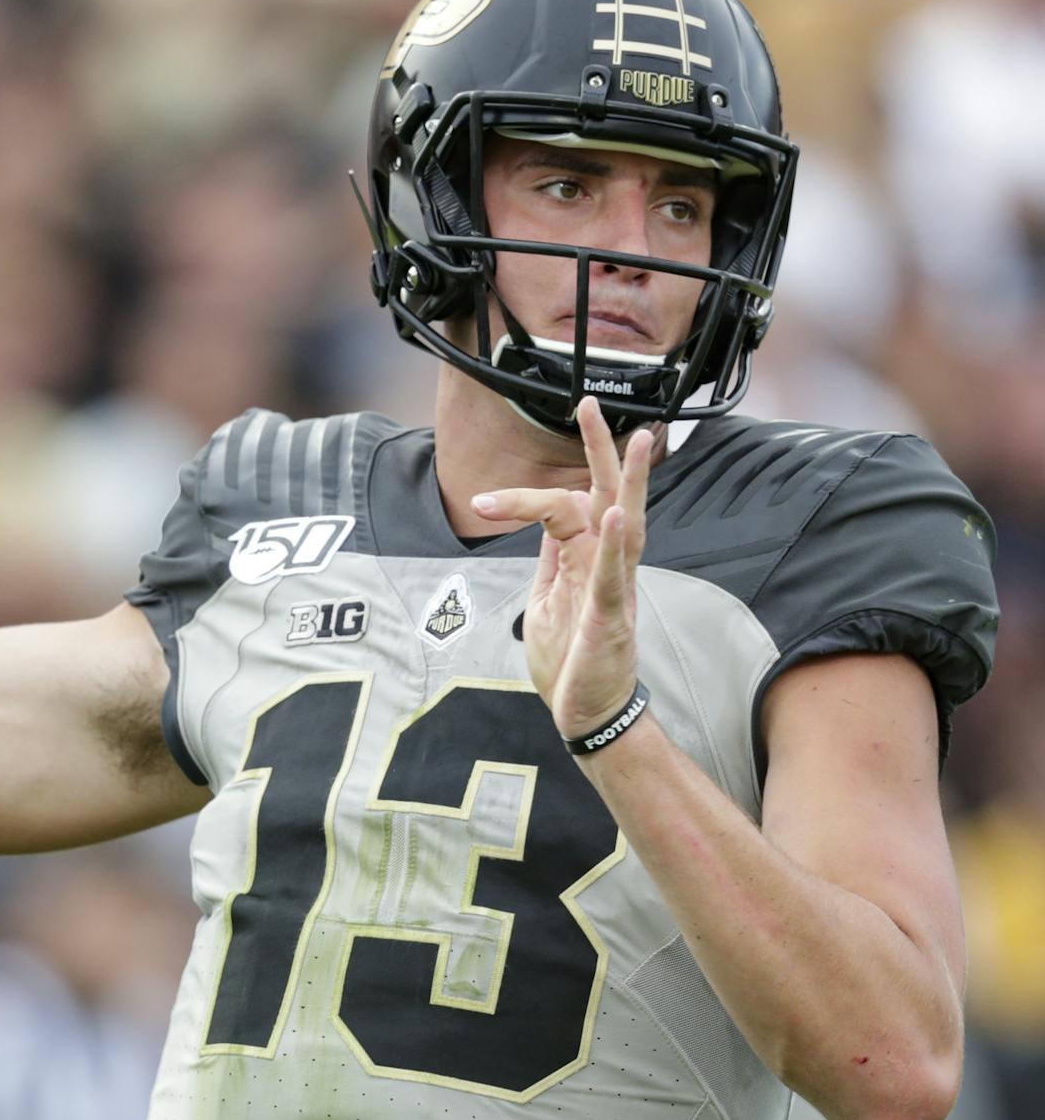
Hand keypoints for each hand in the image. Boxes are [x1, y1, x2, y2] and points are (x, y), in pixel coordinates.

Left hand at [471, 396, 651, 738]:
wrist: (587, 715)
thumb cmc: (570, 662)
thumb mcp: (547, 600)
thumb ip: (553, 559)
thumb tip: (546, 521)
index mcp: (586, 560)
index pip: (563, 506)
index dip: (522, 497)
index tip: (480, 503)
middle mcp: (606, 567)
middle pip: (608, 496)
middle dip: (601, 449)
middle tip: (590, 403)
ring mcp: (613, 591)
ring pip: (624, 526)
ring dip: (629, 482)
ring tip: (638, 440)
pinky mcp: (610, 620)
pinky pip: (612, 577)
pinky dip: (609, 544)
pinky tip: (611, 515)